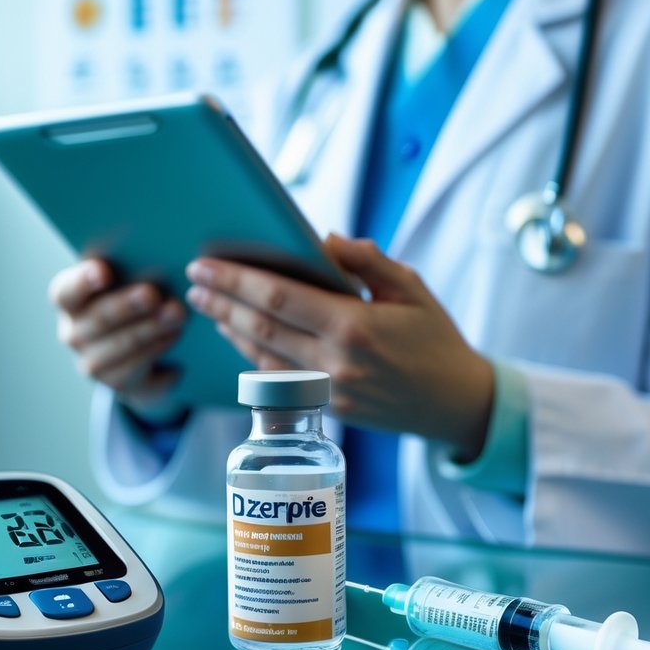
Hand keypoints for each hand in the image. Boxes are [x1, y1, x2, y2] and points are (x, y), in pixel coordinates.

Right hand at [48, 258, 186, 418]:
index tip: (103, 271)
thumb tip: (163, 253)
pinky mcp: (113, 382)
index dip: (83, 281)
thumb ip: (131, 267)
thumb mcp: (126, 282)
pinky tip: (175, 335)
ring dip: (149, 329)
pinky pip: (135, 367)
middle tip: (152, 294)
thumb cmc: (130, 300)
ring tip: (176, 314)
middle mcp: (72, 331)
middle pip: (98, 318)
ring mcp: (90, 361)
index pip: (66, 290)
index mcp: (69, 298)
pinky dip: (157, 349)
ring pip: (120, 345)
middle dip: (127, 306)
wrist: (135, 350)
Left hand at [185, 234, 494, 457]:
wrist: (457, 403)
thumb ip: (364, 260)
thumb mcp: (410, 287)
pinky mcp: (327, 410)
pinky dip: (251, 355)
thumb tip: (320, 239)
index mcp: (354, 325)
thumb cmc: (435, 338)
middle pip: (259, 327)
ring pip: (261, 357)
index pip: (278, 297)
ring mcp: (327, 392)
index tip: (204, 265)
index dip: (235, 281)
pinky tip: (237, 335)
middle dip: (220, 302)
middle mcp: (334, 362)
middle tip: (192, 281)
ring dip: (229, 329)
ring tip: (206, 305)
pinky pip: (278, 379)